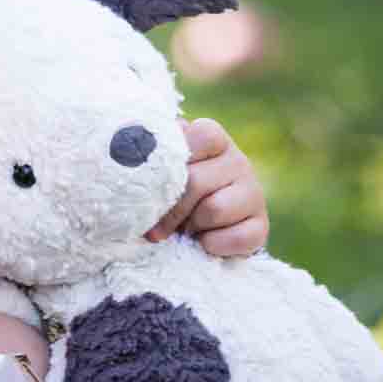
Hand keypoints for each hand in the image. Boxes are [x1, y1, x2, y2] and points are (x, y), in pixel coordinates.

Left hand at [148, 117, 266, 256]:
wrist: (202, 228)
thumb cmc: (172, 191)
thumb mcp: (162, 168)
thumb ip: (151, 154)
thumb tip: (121, 145)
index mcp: (213, 139)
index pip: (200, 136)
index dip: (174, 161)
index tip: (152, 183)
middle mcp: (238, 161)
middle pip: (197, 181)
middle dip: (171, 209)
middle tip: (155, 226)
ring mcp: (253, 192)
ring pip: (214, 210)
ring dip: (192, 227)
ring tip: (184, 230)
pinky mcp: (261, 225)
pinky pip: (237, 237)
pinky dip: (213, 246)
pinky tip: (204, 243)